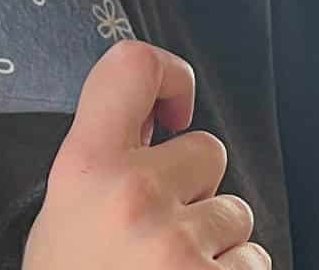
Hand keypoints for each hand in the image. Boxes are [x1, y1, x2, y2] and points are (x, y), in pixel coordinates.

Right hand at [22, 40, 268, 268]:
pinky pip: (254, 257)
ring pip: (234, 210)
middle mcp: (134, 194)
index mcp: (85, 170)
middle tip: (153, 239)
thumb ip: (106, 163)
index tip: (175, 103)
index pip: (130, 67)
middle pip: (206, 148)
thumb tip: (162, 117)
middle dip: (194, 188)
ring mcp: (179, 243)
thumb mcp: (63, 220)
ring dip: (214, 243)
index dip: (166, 71)